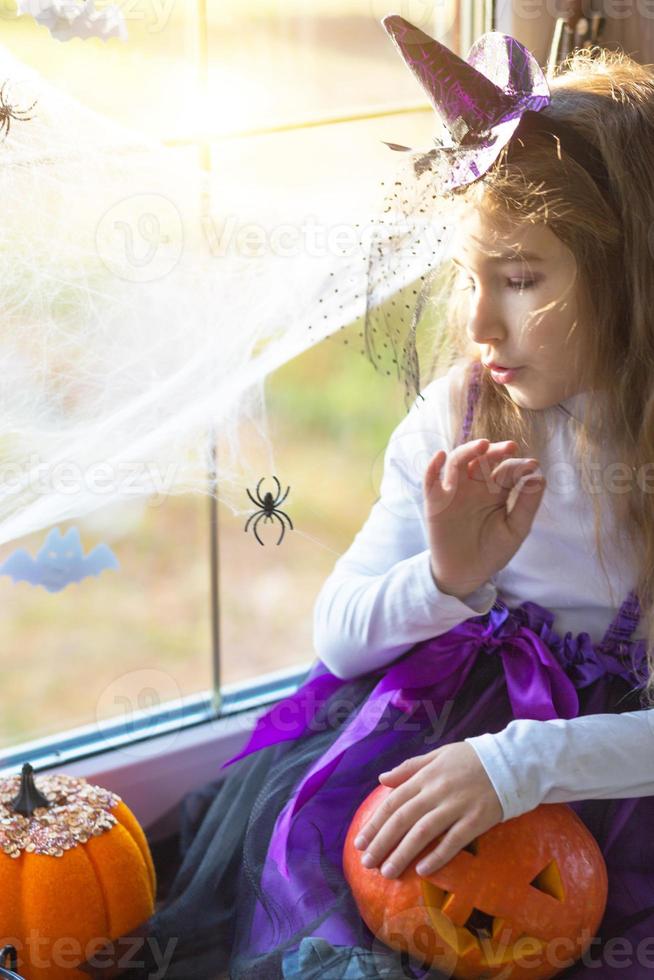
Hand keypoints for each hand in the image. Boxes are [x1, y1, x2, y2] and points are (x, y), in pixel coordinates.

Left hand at [353, 742, 503, 877]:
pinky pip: (454, 841)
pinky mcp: (477, 820)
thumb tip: (382, 779)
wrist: (510, 761)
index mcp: (425, 776)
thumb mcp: (437, 755)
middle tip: (367, 864)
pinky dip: (437, 857)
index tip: (360, 842)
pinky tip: (423, 871)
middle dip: (382, 843)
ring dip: (402, 854)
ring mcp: (457, 806)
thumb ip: (409, 768)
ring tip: (387, 871)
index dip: (375, 823)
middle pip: (403, 819)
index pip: (393, 802)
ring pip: (423, 833)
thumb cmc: (471, 759)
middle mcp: (437, 791)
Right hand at [424, 438, 545, 597]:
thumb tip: (539, 477)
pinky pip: (430, 479)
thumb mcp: (515, 530)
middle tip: (510, 447)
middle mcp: (475, 486)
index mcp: (496, 490)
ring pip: (458, 462)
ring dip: (469, 450)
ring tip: (483, 445)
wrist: (466, 573)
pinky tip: (441, 456)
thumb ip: (527, 505)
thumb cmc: (493, 551)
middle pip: (483, 459)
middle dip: (496, 451)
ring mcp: (454, 491)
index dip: (519, 465)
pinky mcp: (434, 500)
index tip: (532, 466)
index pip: (507, 470)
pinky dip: (433, 466)